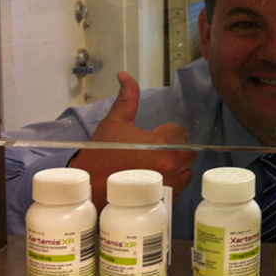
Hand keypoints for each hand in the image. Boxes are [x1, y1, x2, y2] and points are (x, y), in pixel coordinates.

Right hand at [70, 72, 196, 211]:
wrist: (86, 188)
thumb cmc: (100, 155)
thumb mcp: (114, 123)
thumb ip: (127, 98)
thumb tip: (125, 75)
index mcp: (161, 145)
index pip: (181, 133)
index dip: (168, 133)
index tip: (154, 138)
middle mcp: (170, 166)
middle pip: (188, 154)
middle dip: (175, 151)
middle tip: (154, 153)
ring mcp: (169, 185)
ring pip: (186, 173)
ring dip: (175, 169)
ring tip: (154, 168)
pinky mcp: (164, 200)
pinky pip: (178, 190)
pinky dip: (170, 185)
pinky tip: (152, 182)